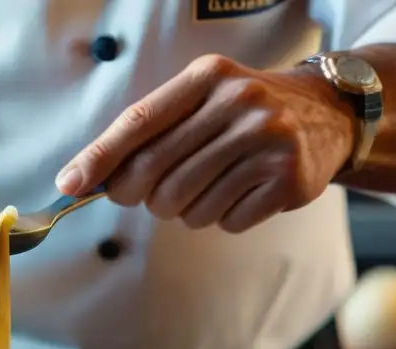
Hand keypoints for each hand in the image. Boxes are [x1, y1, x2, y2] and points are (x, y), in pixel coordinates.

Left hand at [57, 54, 356, 232]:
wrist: (327, 114)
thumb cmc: (241, 113)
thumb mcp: (200, 101)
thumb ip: (145, 134)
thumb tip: (80, 179)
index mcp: (208, 78)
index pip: (139, 122)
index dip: (99, 158)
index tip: (69, 185)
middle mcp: (240, 105)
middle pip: (157, 175)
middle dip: (141, 196)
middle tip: (148, 196)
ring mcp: (269, 143)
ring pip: (188, 207)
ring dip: (185, 210)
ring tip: (210, 185)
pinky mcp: (289, 182)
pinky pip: (225, 222)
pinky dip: (222, 217)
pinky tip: (241, 193)